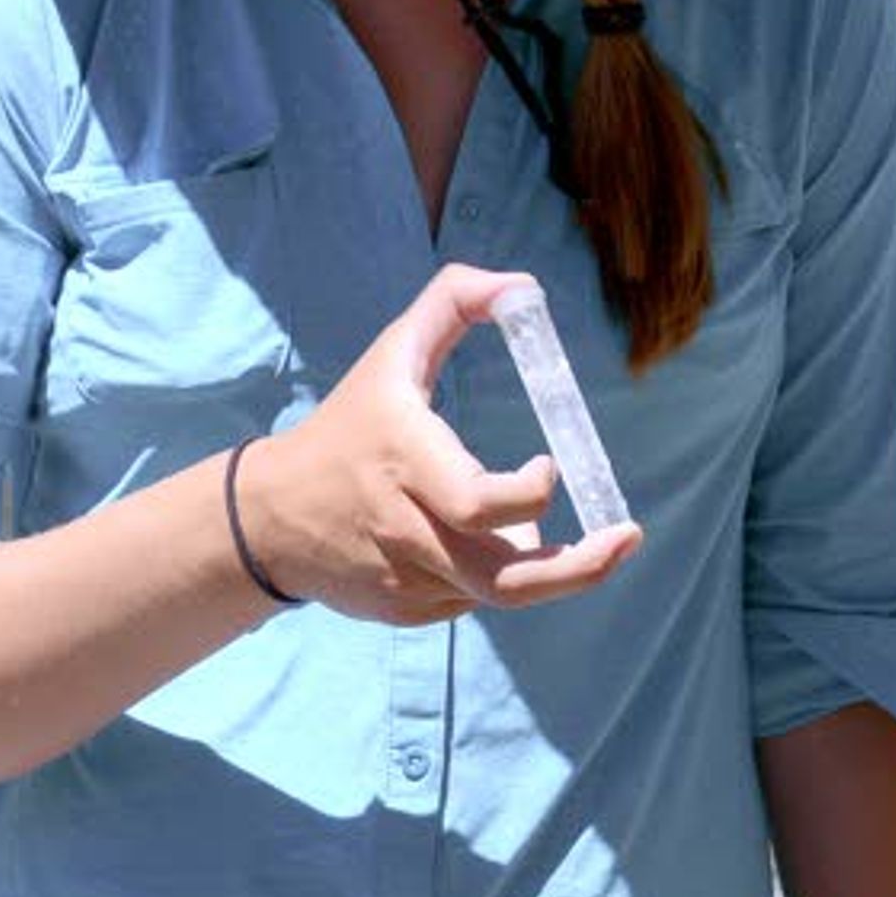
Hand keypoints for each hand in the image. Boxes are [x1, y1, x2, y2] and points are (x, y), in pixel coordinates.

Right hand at [237, 262, 644, 625]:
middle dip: (578, 568)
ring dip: (542, 567)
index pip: (478, 505)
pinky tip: (486, 546)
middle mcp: (406, 532)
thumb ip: (454, 301)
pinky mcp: (405, 611)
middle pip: (504, 579)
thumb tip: (523, 285)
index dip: (530, 493)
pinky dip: (495, 576)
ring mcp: (406, 582)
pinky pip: (469, 601)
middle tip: (626, 539)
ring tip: (561, 537)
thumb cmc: (348, 426)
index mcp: (406, 465)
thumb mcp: (391, 353)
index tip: (549, 464)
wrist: (269, 518)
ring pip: (495, 593)